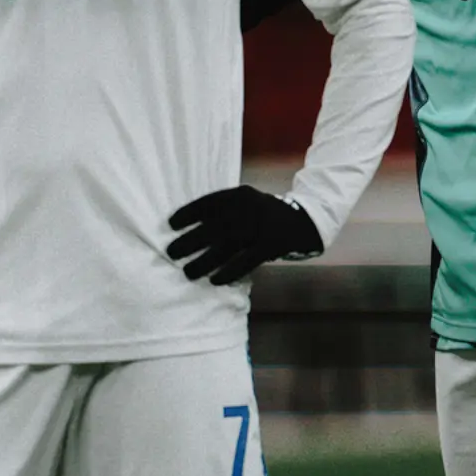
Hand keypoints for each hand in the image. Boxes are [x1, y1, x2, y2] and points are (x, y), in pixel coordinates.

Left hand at [167, 186, 321, 283]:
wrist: (305, 220)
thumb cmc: (266, 214)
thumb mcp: (248, 202)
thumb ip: (225, 211)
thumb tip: (191, 229)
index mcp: (241, 194)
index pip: (209, 202)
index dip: (188, 213)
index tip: (170, 224)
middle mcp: (249, 209)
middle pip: (213, 227)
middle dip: (189, 240)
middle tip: (171, 252)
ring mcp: (261, 228)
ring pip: (225, 247)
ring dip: (203, 261)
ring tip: (187, 272)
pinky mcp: (271, 245)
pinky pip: (244, 261)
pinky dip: (228, 272)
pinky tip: (213, 280)